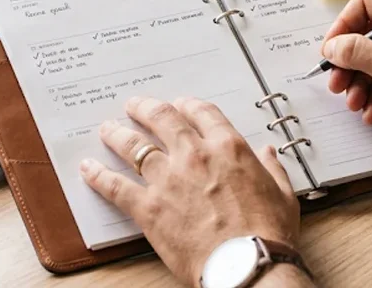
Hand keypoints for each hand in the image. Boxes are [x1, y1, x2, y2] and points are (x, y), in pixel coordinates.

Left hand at [80, 96, 300, 285]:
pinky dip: (98, 175)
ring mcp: (167, 180)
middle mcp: (194, 155)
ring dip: (117, 134)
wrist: (248, 266)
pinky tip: (87, 169)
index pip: (202, 113)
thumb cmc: (268, 235)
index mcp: (228, 148)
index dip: (188, 105)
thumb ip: (273, 169)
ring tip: (107, 129)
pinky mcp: (148, 208)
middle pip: (161, 119)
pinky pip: (115, 186)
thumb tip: (269, 152)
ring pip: (133, 146)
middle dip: (144, 108)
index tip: (180, 105)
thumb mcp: (283, 195)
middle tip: (133, 105)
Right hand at [321, 0, 371, 153]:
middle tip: (337, 82)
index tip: (331, 49)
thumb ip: (358, 52)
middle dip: (348, 62)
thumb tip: (333, 46)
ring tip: (354, 102)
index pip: (366, 4)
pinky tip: (371, 112)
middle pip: (366, 36)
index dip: (344, 25)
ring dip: (359, 83)